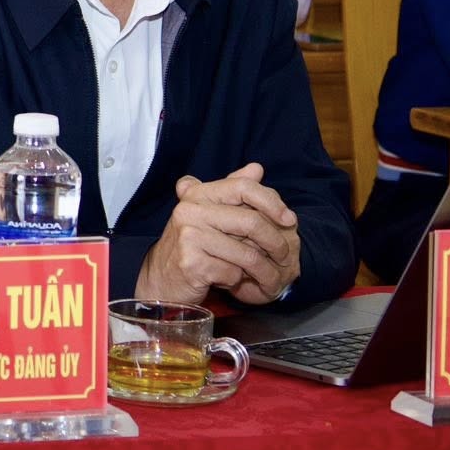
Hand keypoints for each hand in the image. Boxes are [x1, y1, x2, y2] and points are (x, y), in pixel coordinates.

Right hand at [135, 164, 300, 305]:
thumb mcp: (210, 214)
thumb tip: (257, 168)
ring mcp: (189, 237)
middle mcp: (189, 211)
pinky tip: (230, 280)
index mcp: (197, 194)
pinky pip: (233, 273)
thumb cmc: (191, 245)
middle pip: (251, 222)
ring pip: (247, 253)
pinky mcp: (191, 263)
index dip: (272, 202)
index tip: (289, 219)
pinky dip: (238, 281)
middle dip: (276, 242)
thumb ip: (233, 191)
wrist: (160, 278)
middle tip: (285, 255)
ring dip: (262, 269)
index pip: (243, 187)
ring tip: (263, 274)